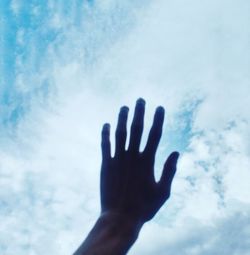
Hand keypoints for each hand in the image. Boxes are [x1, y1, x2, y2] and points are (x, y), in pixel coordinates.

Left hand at [101, 98, 178, 223]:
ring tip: (124, 107)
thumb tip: (177, 152)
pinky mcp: (106, 165)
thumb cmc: (144, 207)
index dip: (158, 120)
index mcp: (147, 162)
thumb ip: (169, 171)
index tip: (160, 107)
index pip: (155, 135)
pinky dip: (105, 134)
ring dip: (122, 119)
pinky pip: (105, 145)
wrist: (119, 218)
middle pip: (137, 129)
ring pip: (120, 134)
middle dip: (139, 113)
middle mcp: (132, 157)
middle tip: (140, 100)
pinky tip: (106, 124)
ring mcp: (118, 160)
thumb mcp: (163, 192)